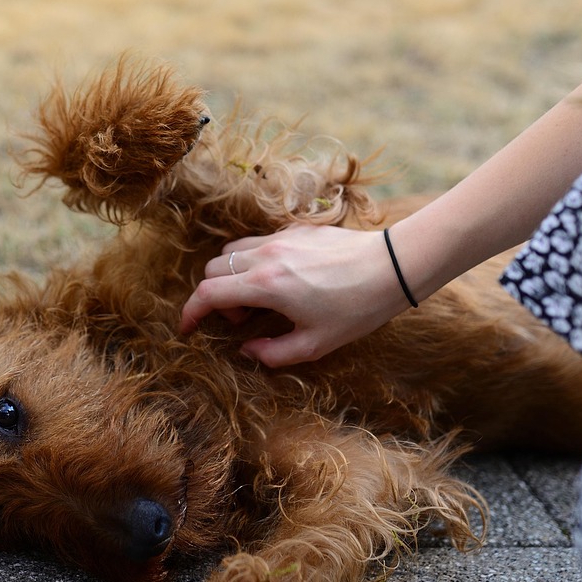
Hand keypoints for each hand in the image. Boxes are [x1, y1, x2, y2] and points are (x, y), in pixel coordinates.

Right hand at [180, 224, 410, 366]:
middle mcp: (266, 255)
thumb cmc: (357, 309)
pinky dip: (255, 261)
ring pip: (233, 250)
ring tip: (261, 298)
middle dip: (216, 295)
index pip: (208, 293)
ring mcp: (281, 237)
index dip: (191, 312)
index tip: (188, 328)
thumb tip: (247, 350)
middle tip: (243, 317)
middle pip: (214, 268)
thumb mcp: (315, 344)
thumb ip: (273, 353)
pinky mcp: (297, 228)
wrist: (392, 267)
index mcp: (266, 285)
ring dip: (233, 275)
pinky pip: (259, 242)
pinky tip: (284, 279)